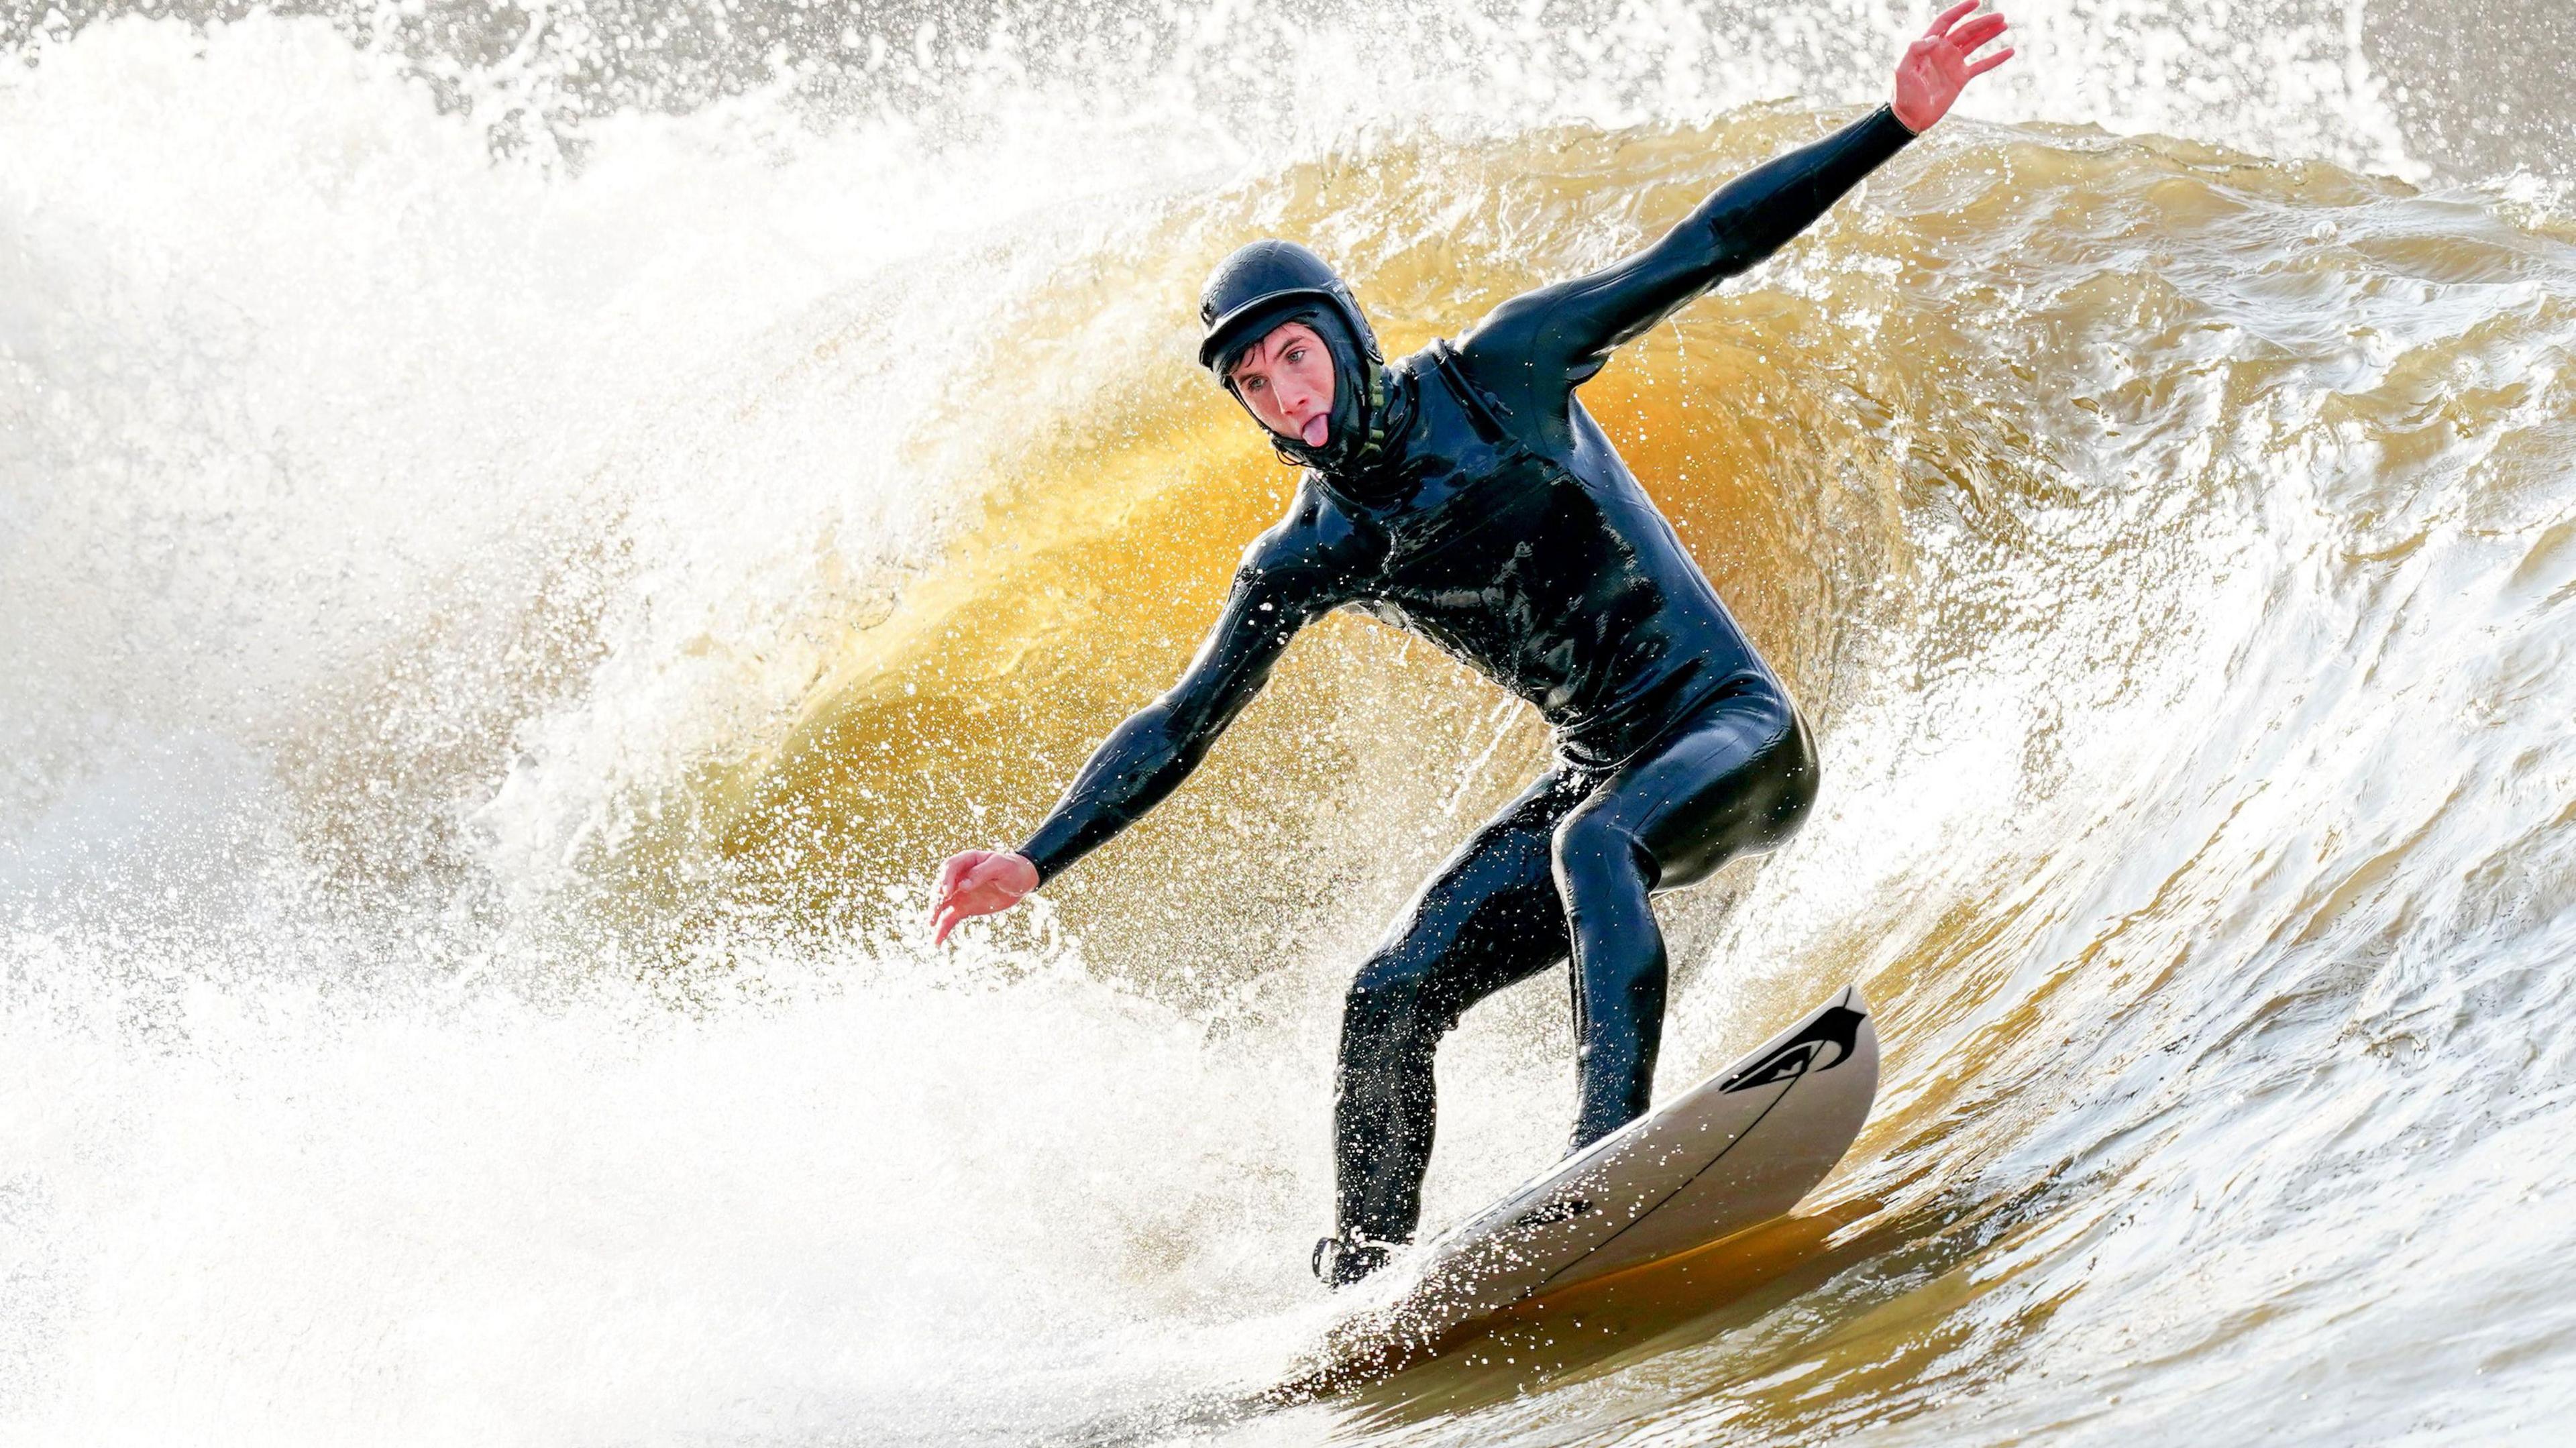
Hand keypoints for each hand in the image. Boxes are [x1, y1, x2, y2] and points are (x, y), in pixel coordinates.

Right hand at [929, 849, 1039, 944]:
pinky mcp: (963, 907)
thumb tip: (962, 885)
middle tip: (935, 911)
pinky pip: (950, 918)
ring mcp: (959, 893)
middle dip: (936, 899)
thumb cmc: (1012, 868)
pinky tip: (937, 941)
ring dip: (935, 914)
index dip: (945, 879)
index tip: (946, 893)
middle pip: (941, 886)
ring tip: (931, 925)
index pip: (950, 868)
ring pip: (942, 904)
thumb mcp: (1000, 867)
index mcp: (967, 861)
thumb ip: (981, 873)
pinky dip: (943, 929)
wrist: (1021, 881)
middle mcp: (959, 876)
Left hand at [1891, 2, 2014, 133]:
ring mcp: (1953, 63)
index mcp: (1928, 45)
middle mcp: (1942, 51)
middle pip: (1966, 30)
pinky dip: (1995, 59)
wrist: (1909, 117)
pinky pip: (1982, 65)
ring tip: (2004, 25)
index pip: (1946, 22)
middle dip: (1982, 22)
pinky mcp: (1961, 78)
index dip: (1960, 11)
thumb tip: (1935, 38)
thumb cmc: (1902, 94)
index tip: (1976, 1)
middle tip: (2000, 17)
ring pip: (1975, 43)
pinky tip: (2010, 51)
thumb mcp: (1904, 70)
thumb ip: (1916, 51)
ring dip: (1989, 34)